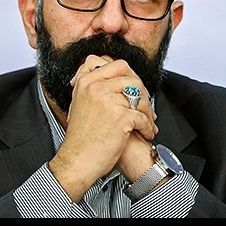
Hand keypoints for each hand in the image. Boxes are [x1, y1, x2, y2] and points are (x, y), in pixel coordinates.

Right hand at [47, 56, 156, 201]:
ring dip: (148, 110)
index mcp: (87, 82)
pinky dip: (148, 127)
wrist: (77, 161)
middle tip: (144, 104)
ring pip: (141, 95)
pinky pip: (143, 116)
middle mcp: (97, 87)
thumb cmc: (80, 138)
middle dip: (142, 91)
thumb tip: (115, 79)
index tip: (133, 86)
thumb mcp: (79, 104)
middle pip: (132, 77)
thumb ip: (94, 88)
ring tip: (148, 121)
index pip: (116, 64)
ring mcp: (109, 100)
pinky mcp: (120, 116)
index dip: (129, 75)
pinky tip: (146, 133)